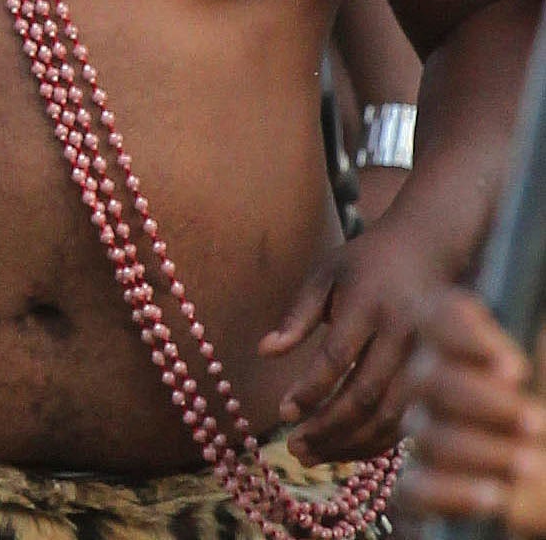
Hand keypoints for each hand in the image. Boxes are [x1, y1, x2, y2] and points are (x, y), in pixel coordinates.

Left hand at [264, 216, 444, 463]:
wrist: (431, 248)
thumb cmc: (368, 261)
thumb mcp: (326, 274)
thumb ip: (297, 315)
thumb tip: (264, 351)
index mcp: (369, 306)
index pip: (336, 358)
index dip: (309, 390)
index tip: (282, 412)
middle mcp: (402, 336)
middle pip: (365, 396)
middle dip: (327, 428)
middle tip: (293, 448)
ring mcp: (426, 359)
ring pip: (390, 418)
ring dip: (351, 444)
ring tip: (312, 456)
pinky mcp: (439, 376)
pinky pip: (409, 420)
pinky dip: (378, 441)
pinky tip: (347, 449)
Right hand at [398, 289, 545, 530]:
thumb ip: (533, 339)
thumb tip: (518, 339)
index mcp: (462, 343)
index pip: (436, 316)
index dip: (464, 336)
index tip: (516, 368)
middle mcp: (435, 382)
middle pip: (427, 379)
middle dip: (482, 402)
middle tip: (535, 422)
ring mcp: (427, 434)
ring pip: (428, 436)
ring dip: (484, 452)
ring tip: (531, 464)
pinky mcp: (425, 487)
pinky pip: (415, 490)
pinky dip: (453, 493)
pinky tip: (497, 496)